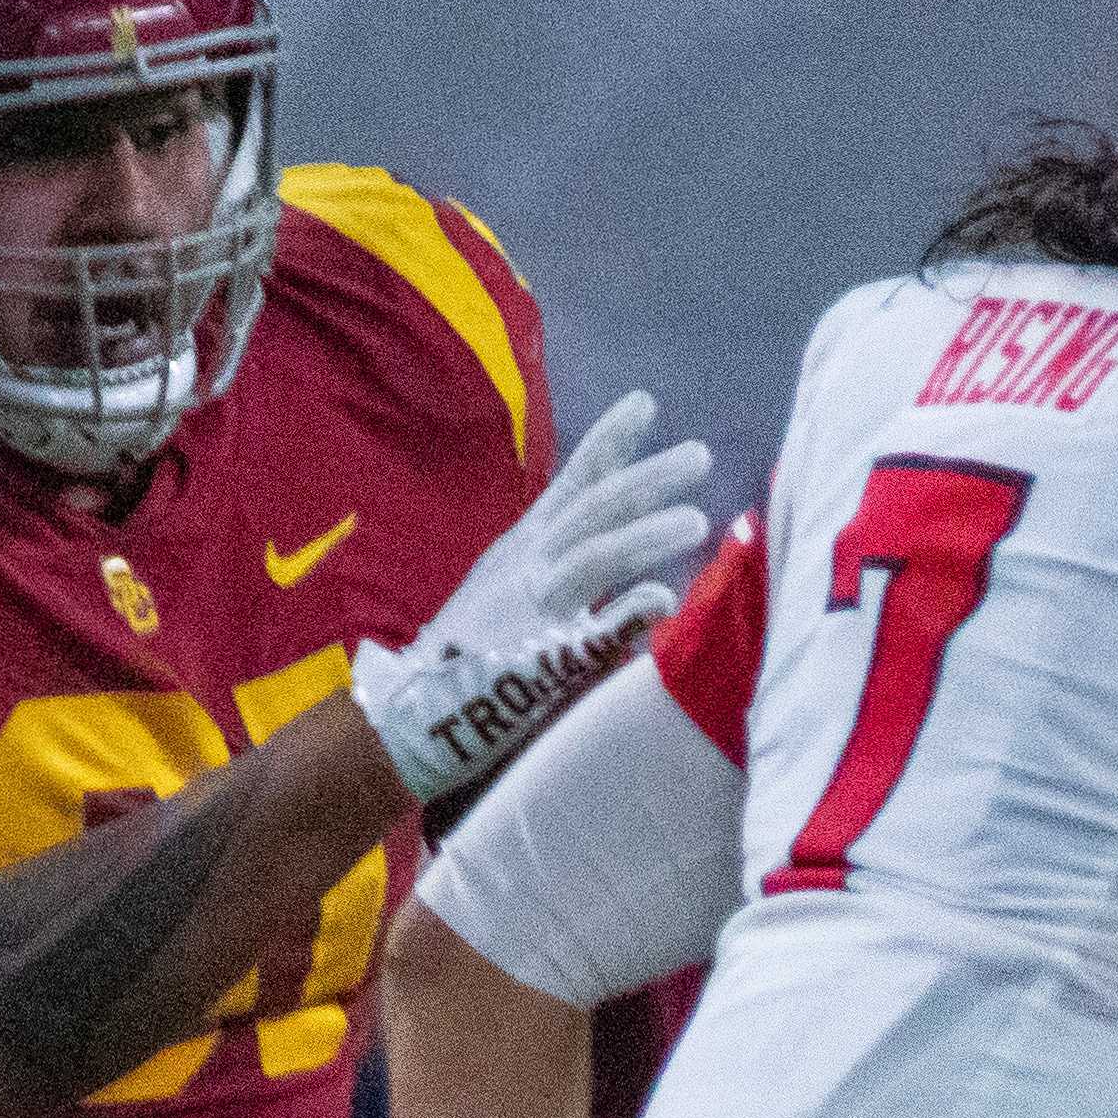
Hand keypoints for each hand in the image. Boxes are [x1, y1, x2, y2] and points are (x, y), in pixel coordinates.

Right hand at [358, 391, 719, 807]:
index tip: (645, 403)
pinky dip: (623, 613)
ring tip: (695, 521)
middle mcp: (528, 565)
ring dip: (643, 534)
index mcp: (527, 548)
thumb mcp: (531, 602)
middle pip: (592, 509)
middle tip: (699, 456)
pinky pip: (585, 631)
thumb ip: (586, 583)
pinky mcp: (532, 656)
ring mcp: (529, 607)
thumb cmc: (480, 662)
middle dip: (645, 478)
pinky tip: (663, 598)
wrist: (417, 714)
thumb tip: (657, 588)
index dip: (610, 443)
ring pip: (591, 555)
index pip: (575, 484)